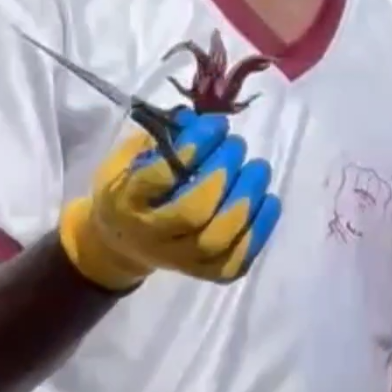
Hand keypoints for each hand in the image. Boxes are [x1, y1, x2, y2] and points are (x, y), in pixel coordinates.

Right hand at [58, 108, 281, 291]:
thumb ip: (162, 138)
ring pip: (217, 238)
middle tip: (237, 145)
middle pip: (193, 212)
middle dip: (223, 173)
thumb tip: (200, 118)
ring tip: (258, 168)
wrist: (122, 243)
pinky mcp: (204, 274)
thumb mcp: (130, 157)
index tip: (216, 126)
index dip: (193, 148)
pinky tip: (268, 201)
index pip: (159, 176)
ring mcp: (179, 260)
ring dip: (246, 200)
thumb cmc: (131, 189)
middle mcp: (151, 235)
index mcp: (126, 201)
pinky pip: (236, 260)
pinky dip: (258, 231)